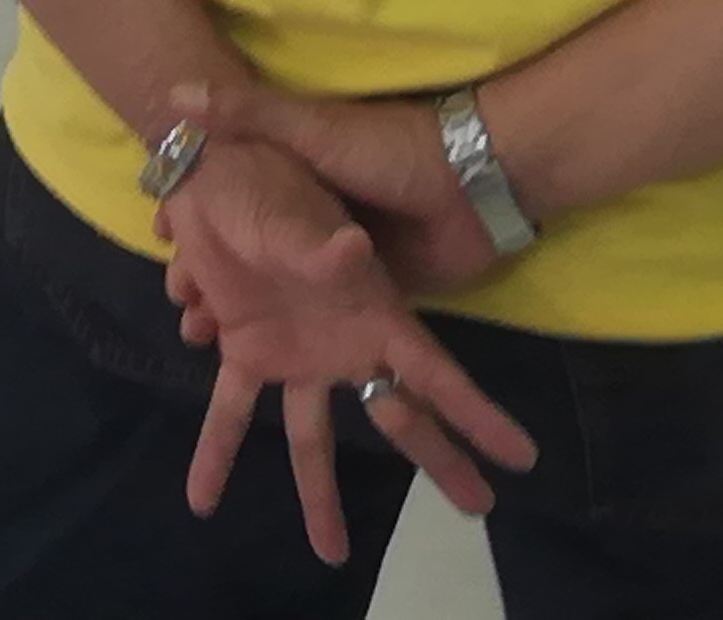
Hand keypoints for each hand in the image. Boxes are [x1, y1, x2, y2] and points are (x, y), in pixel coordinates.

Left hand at [152, 113, 532, 562]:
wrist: (212, 170)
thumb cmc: (268, 183)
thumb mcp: (296, 212)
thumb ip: (323, 246)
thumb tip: (352, 251)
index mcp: (374, 312)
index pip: (436, 374)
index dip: (477, 414)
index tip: (520, 456)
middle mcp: (344, 343)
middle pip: (398, 416)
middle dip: (439, 459)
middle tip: (478, 508)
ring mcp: (298, 354)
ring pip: (312, 437)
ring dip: (318, 493)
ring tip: (331, 551)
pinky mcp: (248, 352)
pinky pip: (231, 412)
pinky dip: (215, 453)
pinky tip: (202, 499)